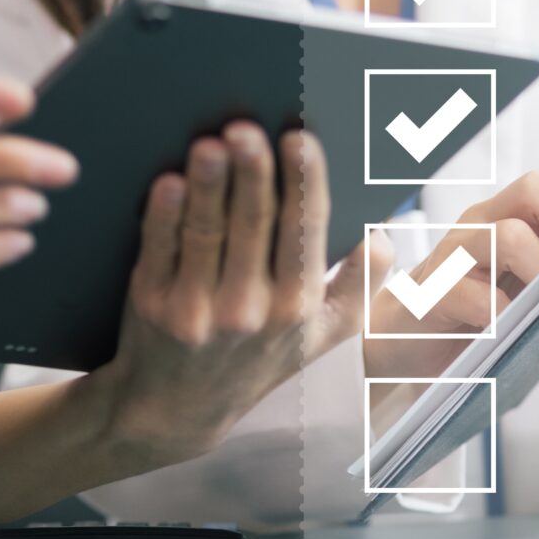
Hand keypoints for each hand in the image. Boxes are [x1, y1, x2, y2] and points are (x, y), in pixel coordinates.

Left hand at [81, 122, 390, 472]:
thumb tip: (386, 239)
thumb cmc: (253, 363)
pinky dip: (163, 216)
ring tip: (210, 142)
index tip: (300, 139)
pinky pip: (159, 252)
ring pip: (207, 232)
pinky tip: (169, 183)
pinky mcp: (152, 306)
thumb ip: (358, 289)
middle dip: (253, 172)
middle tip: (248, 127)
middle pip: (254, 225)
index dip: (303, 183)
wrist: (175, 411)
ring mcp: (198, 310)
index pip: (305, 233)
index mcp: (297, 307)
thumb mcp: (318, 340)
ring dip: (209, 185)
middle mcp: (251, 311)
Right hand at [362, 171, 538, 381]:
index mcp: (510, 217)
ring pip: (507, 235)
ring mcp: (455, 254)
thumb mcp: (525, 290)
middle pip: (535, 189)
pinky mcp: (432, 292)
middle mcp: (483, 223)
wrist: (402, 342)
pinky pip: (469, 292)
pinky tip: (520, 331)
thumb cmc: (474, 314)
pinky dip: (502, 313)